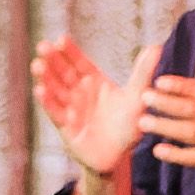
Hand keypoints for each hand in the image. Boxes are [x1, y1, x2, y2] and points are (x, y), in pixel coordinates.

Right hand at [34, 37, 158, 180]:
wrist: (118, 155)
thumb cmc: (129, 125)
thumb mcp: (137, 96)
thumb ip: (143, 72)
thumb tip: (156, 45)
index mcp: (95, 83)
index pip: (80, 63)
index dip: (70, 52)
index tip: (60, 39)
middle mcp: (80, 93)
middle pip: (63, 73)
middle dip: (52, 60)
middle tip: (43, 47)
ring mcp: (70, 108)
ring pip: (55, 89)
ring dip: (45, 77)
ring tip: (38, 65)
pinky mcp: (65, 126)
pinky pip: (55, 111)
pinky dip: (47, 101)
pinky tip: (40, 90)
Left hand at [140, 67, 194, 194]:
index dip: (180, 85)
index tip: (159, 80)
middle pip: (192, 109)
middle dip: (167, 102)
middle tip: (143, 96)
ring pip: (190, 132)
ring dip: (166, 127)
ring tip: (143, 122)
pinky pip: (194, 158)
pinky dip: (176, 154)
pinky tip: (158, 150)